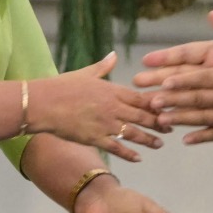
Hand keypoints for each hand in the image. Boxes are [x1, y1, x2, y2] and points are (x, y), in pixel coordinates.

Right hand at [27, 53, 163, 162]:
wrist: (42, 104)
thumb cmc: (61, 86)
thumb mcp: (85, 73)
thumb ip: (103, 67)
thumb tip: (114, 55)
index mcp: (111, 90)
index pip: (140, 98)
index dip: (156, 104)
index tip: (168, 107)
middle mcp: (112, 107)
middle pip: (142, 116)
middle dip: (158, 122)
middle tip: (171, 127)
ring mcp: (104, 124)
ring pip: (133, 133)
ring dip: (148, 139)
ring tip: (159, 144)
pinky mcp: (94, 138)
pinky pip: (117, 148)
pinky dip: (129, 153)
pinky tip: (138, 158)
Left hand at [147, 12, 212, 142]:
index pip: (203, 78)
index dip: (182, 81)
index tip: (163, 82)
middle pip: (198, 99)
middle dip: (173, 100)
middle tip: (152, 102)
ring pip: (204, 118)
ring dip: (181, 119)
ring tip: (162, 120)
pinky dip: (202, 137)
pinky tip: (187, 140)